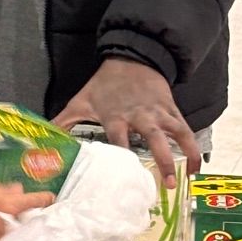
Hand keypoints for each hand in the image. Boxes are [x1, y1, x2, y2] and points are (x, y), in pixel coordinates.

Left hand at [53, 59, 201, 184]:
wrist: (132, 57)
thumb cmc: (104, 84)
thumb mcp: (81, 101)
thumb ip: (64, 122)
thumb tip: (45, 140)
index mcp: (116, 117)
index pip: (119, 141)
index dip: (122, 159)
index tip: (124, 180)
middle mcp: (140, 116)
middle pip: (154, 139)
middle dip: (162, 161)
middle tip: (167, 183)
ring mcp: (159, 113)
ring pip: (176, 133)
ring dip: (186, 154)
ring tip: (189, 177)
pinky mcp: (172, 109)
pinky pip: (186, 128)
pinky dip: (193, 146)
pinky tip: (196, 164)